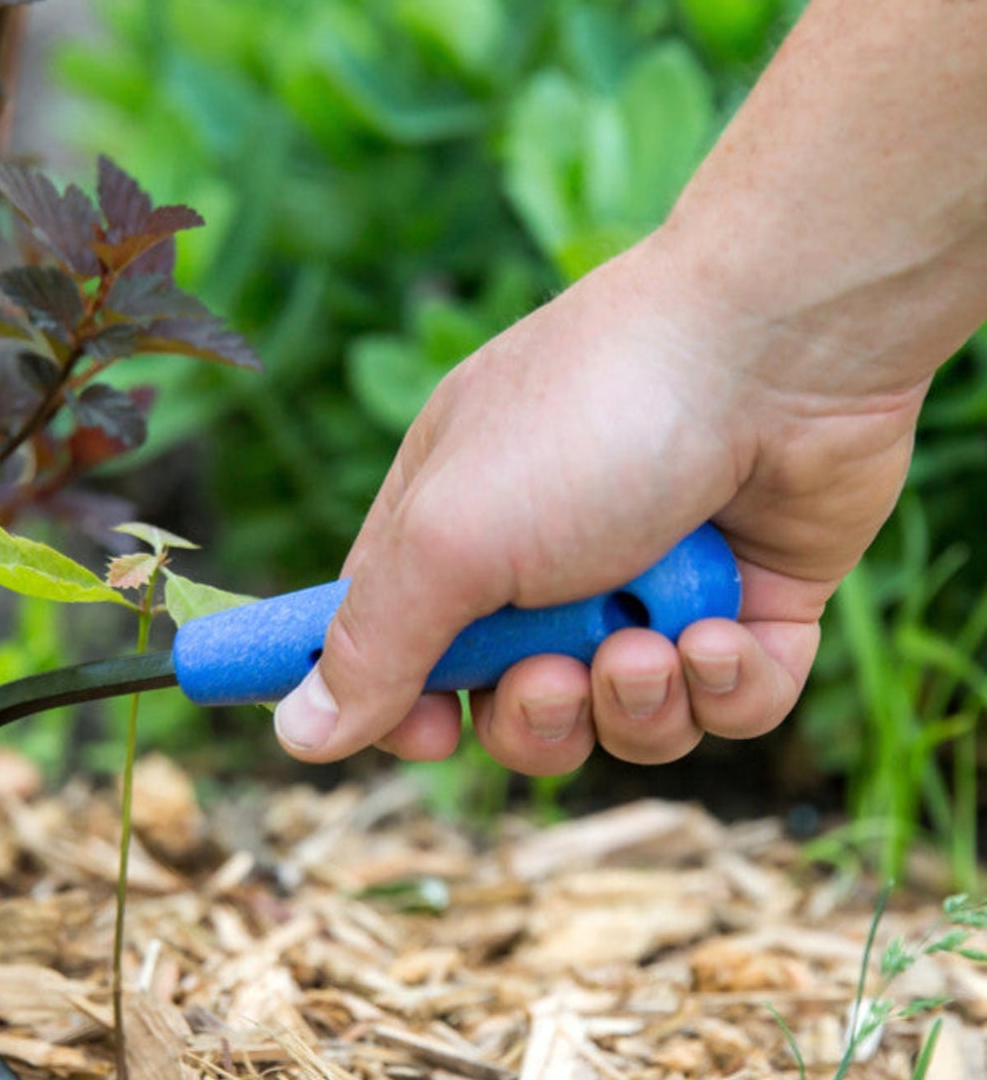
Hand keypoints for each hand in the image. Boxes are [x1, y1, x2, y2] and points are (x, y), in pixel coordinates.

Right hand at [273, 234, 925, 773]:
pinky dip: (727, 688)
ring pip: (624, 725)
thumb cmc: (591, 421)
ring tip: (656, 641)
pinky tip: (727, 631)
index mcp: (455, 538)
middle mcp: (549, 572)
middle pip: (516, 715)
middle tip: (555, 675)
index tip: (427, 736)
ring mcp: (655, 592)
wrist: (783, 343)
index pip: (403, 655)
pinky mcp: (750, 608)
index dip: (408, 711)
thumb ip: (372, 646)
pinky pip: (727, 710)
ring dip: (634, 703)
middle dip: (536, 719)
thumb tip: (297, 735)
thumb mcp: (449, 537)